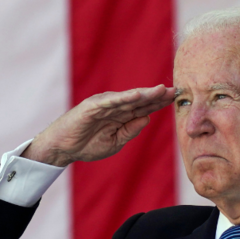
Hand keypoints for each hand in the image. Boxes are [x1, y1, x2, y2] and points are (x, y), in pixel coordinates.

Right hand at [21, 85, 175, 166]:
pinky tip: (138, 95)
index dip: (159, 104)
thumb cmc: (87, 145)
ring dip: (145, 94)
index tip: (176, 100)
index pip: (144, 108)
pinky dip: (124, 97)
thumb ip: (130, 130)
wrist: (62, 148)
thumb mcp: (115, 142)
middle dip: (157, 96)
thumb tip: (147, 119)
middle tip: (176, 91)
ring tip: (161, 90)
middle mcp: (114, 107)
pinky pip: (111, 101)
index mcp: (121, 116)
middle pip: (140, 100)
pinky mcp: (92, 106)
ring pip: (128, 98)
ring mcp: (104, 105)